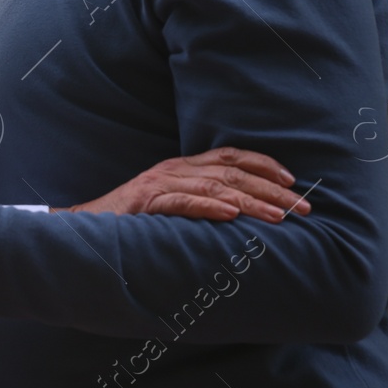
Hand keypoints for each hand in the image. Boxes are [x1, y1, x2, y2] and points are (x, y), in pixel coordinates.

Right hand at [67, 147, 307, 222]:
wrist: (84, 230)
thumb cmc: (130, 223)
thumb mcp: (168, 206)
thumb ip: (197, 202)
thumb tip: (240, 214)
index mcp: (180, 168)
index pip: (229, 156)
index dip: (263, 164)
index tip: (293, 180)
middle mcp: (172, 170)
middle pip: (231, 172)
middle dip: (271, 188)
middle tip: (304, 207)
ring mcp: (158, 186)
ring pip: (214, 187)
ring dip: (252, 201)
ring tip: (280, 216)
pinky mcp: (145, 205)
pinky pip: (181, 203)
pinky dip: (209, 207)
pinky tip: (231, 215)